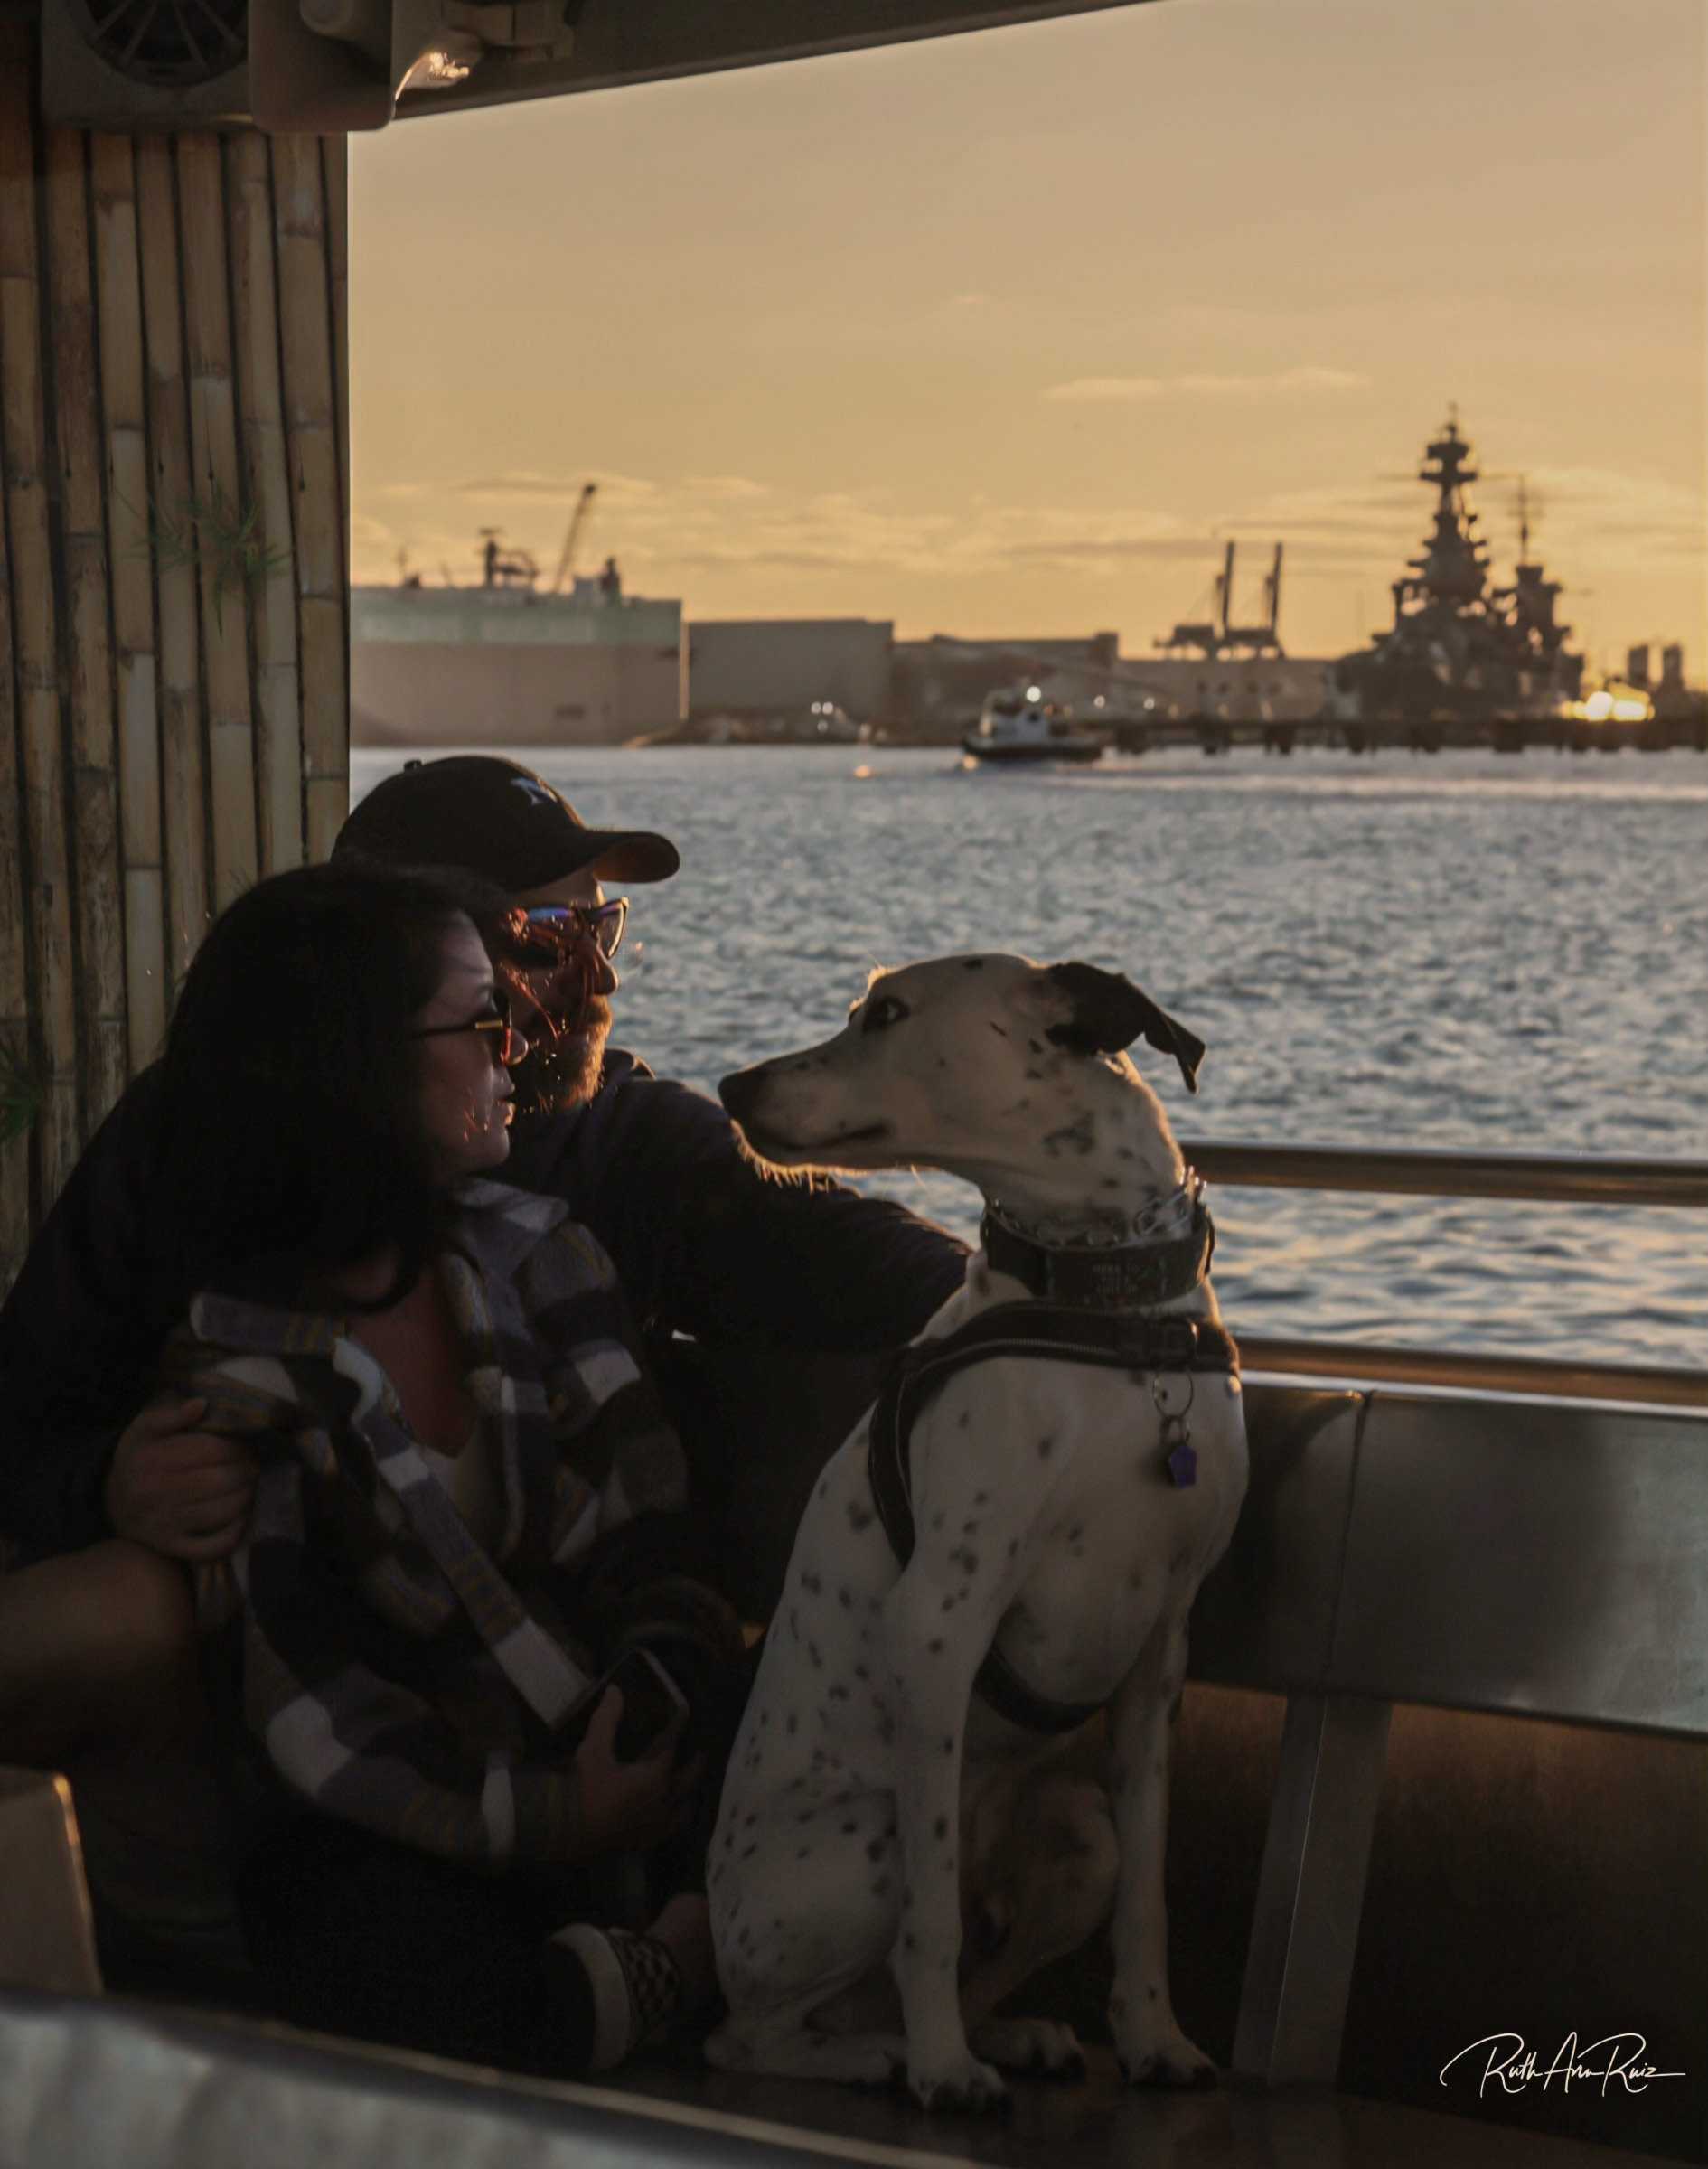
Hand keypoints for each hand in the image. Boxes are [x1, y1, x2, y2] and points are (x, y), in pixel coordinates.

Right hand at [103, 1399, 256, 1560]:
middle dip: (245, 1472)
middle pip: (218, 1482)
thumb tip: (201, 1404)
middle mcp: (154, 1494)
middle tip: (252, 1467)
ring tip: (249, 1487)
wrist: (113, 1501)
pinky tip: (240, 1517)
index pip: (209, 1451)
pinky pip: (208, 1548)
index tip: (244, 1447)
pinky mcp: (169, 1547)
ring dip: (244, 1498)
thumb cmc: (137, 1458)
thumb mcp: (145, 1427)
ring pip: (218, 1512)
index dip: (235, 1448)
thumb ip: (171, 1413)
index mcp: (150, 1459)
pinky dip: (231, 1534)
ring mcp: (162, 1524)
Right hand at [573, 1685, 701, 1853]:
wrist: (563, 1829)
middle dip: (693, 1767)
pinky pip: (664, 1832)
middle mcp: (661, 1803)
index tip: (681, 1727)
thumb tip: (616, 1690)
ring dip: (685, 1797)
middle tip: (698, 1754)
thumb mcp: (593, 1748)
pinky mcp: (642, 1842)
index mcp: (655, 1778)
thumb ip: (608, 1717)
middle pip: (687, 1782)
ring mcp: (653, 1827)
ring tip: (687, 1789)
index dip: (677, 1737)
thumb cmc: (582, 1786)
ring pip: (680, 1811)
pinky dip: (668, 1823)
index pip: (674, 1752)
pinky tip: (663, 1820)